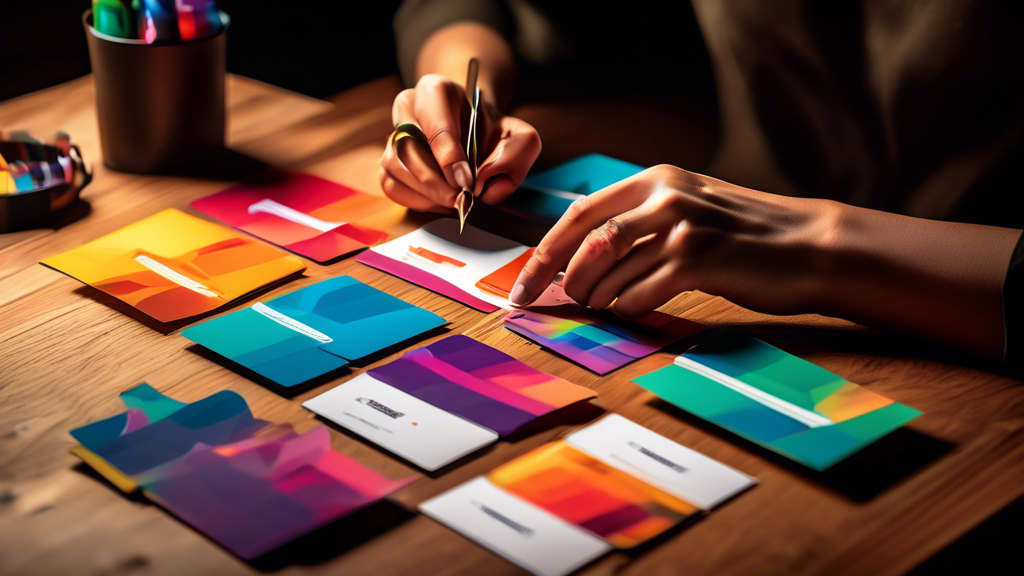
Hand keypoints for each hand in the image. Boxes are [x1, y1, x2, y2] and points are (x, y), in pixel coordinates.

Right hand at [378, 74, 540, 211]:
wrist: (473, 130)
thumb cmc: (490, 133)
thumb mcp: (518, 134)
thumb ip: (517, 154)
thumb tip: (491, 188)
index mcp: (436, 90)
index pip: (436, 126)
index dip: (450, 158)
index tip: (467, 182)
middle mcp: (407, 107)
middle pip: (409, 149)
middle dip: (437, 183)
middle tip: (460, 200)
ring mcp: (392, 133)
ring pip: (395, 168)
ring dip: (426, 193)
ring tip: (452, 200)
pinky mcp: (387, 160)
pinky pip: (391, 185)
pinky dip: (415, 200)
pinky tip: (438, 201)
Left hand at [509, 164, 841, 317]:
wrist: (810, 245)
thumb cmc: (743, 235)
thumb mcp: (688, 207)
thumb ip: (639, 221)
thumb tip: (580, 258)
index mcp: (655, 179)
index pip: (580, 213)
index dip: (545, 251)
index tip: (523, 284)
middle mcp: (665, 195)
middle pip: (586, 241)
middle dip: (557, 278)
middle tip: (550, 303)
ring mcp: (682, 226)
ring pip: (609, 269)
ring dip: (595, 296)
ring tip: (599, 306)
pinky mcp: (699, 260)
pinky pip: (639, 293)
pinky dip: (626, 307)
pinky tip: (633, 309)